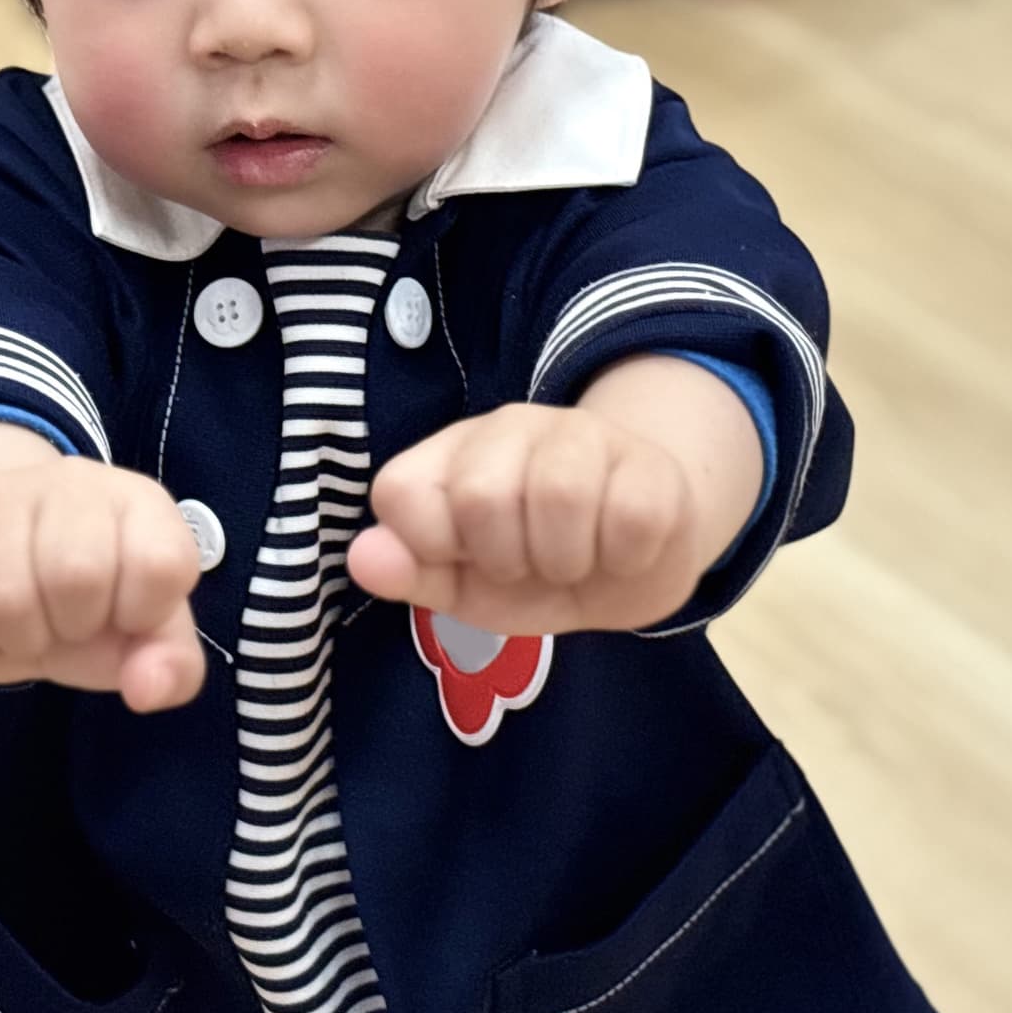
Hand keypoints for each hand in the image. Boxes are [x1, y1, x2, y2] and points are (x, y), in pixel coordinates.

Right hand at [0, 427, 205, 711]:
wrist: (7, 557)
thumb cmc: (95, 601)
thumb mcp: (148, 629)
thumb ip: (172, 665)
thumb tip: (146, 691)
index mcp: (138, 503)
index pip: (159, 563)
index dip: (142, 613)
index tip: (126, 613)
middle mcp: (69, 483)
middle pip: (74, 575)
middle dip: (74, 626)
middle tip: (69, 623)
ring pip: (3, 598)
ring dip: (21, 642)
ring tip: (31, 627)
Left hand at [349, 402, 749, 636]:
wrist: (634, 559)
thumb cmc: (532, 567)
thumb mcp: (463, 584)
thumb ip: (411, 571)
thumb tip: (362, 558)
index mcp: (449, 456)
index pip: (400, 491)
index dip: (430, 548)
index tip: (467, 560)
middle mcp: (509, 428)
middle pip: (483, 495)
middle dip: (506, 560)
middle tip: (530, 565)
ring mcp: (583, 434)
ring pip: (561, 494)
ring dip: (567, 562)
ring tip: (574, 562)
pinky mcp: (649, 463)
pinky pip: (631, 516)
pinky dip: (624, 560)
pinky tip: (620, 554)